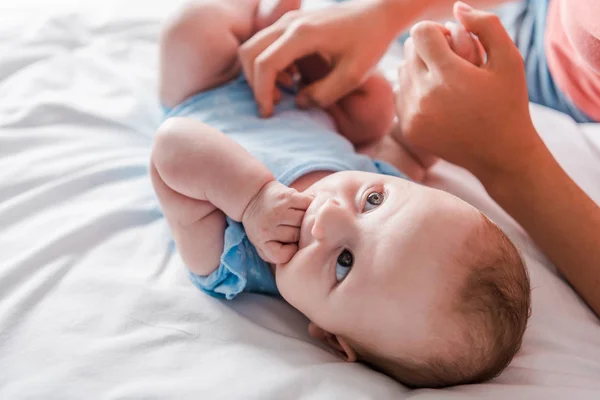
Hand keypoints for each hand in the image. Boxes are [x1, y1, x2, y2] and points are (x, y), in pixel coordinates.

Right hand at [238, 0, 406, 116]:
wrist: (378, 13)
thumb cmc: (370, 41)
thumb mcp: (353, 75)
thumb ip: (325, 94)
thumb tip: (299, 103)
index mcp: (302, 34)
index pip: (265, 63)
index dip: (262, 92)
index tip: (269, 113)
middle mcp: (289, 23)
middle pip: (249, 52)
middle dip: (255, 83)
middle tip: (273, 104)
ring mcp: (288, 21)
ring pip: (253, 47)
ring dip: (260, 73)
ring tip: (285, 91)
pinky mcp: (291, 24)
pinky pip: (265, 44)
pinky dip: (269, 65)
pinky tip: (291, 78)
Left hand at [242, 180, 312, 263]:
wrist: (251, 196)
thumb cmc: (261, 225)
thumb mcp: (262, 245)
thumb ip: (276, 255)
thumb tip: (297, 258)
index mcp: (262, 241)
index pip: (286, 254)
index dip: (293, 250)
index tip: (291, 244)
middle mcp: (268, 226)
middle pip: (298, 235)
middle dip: (301, 233)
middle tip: (299, 228)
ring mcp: (278, 211)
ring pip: (305, 220)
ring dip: (307, 218)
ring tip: (303, 217)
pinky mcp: (287, 197)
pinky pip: (308, 203)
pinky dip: (310, 204)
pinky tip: (304, 205)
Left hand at [394, 2, 539, 181]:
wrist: (500, 154)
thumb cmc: (509, 103)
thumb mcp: (509, 59)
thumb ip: (486, 26)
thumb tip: (456, 7)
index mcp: (449, 76)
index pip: (421, 33)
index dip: (438, 31)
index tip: (454, 43)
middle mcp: (424, 96)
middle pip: (408, 50)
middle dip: (428, 48)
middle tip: (450, 59)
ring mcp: (413, 115)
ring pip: (401, 72)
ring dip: (419, 69)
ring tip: (444, 78)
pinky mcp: (408, 129)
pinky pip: (399, 94)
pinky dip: (413, 90)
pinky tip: (436, 97)